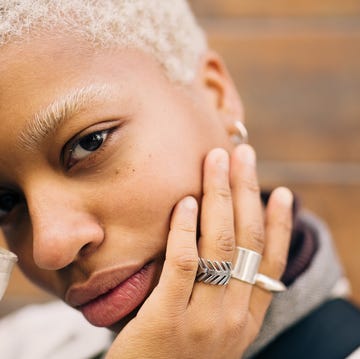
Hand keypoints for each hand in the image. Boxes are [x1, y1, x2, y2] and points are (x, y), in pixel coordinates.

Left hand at [106, 145, 292, 358]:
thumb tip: (217, 243)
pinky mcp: (167, 320)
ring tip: (216, 160)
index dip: (279, 224)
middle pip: (247, 241)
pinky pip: (183, 264)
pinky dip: (186, 229)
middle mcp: (233, 318)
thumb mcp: (210, 328)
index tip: (282, 192)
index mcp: (247, 319)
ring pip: (220, 245)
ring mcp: (204, 321)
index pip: (270, 262)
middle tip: (242, 154)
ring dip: (220, 196)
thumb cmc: (173, 358)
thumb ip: (220, 292)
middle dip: (247, 191)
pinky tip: (185, 201)